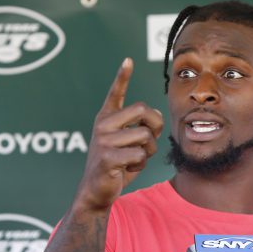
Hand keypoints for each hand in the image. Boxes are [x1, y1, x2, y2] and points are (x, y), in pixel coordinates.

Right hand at [75, 58, 163, 210]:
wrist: (96, 191)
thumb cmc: (116, 166)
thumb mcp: (127, 143)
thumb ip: (139, 127)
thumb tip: (155, 114)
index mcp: (106, 118)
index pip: (115, 93)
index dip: (122, 77)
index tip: (128, 60)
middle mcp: (102, 125)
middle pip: (144, 110)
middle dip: (156, 126)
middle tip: (149, 141)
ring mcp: (103, 140)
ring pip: (145, 136)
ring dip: (148, 151)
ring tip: (134, 159)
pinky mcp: (107, 157)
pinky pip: (140, 155)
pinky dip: (140, 165)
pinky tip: (127, 169)